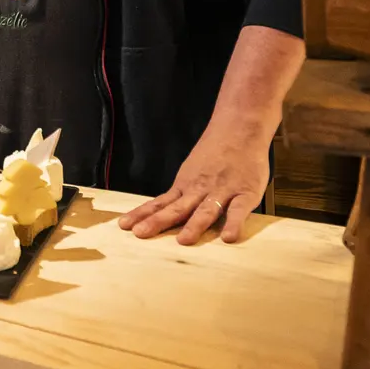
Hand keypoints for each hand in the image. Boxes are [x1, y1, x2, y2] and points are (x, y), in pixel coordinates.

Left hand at [117, 113, 273, 244]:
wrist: (240, 127)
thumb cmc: (215, 152)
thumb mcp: (192, 170)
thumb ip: (181, 192)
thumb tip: (159, 211)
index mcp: (185, 186)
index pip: (160, 203)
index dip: (143, 214)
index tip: (123, 226)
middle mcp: (199, 190)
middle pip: (176, 209)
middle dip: (158, 222)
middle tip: (141, 234)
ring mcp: (222, 191)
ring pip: (206, 211)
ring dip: (194, 225)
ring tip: (184, 241)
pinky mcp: (245, 193)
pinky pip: (238, 211)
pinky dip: (233, 223)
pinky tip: (228, 238)